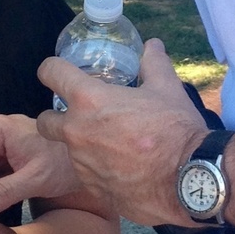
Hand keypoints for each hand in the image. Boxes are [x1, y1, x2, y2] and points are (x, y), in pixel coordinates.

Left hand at [35, 39, 209, 226]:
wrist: (190, 181)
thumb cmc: (176, 130)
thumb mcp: (168, 89)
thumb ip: (154, 64)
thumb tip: (153, 46)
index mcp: (89, 100)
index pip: (51, 73)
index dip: (52, 69)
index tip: (56, 72)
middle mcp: (77, 131)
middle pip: (44, 121)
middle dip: (55, 116)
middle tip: (79, 116)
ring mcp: (82, 163)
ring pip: (68, 151)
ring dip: (82, 145)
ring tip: (111, 144)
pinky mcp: (92, 188)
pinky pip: (86, 174)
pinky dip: (98, 168)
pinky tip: (122, 167)